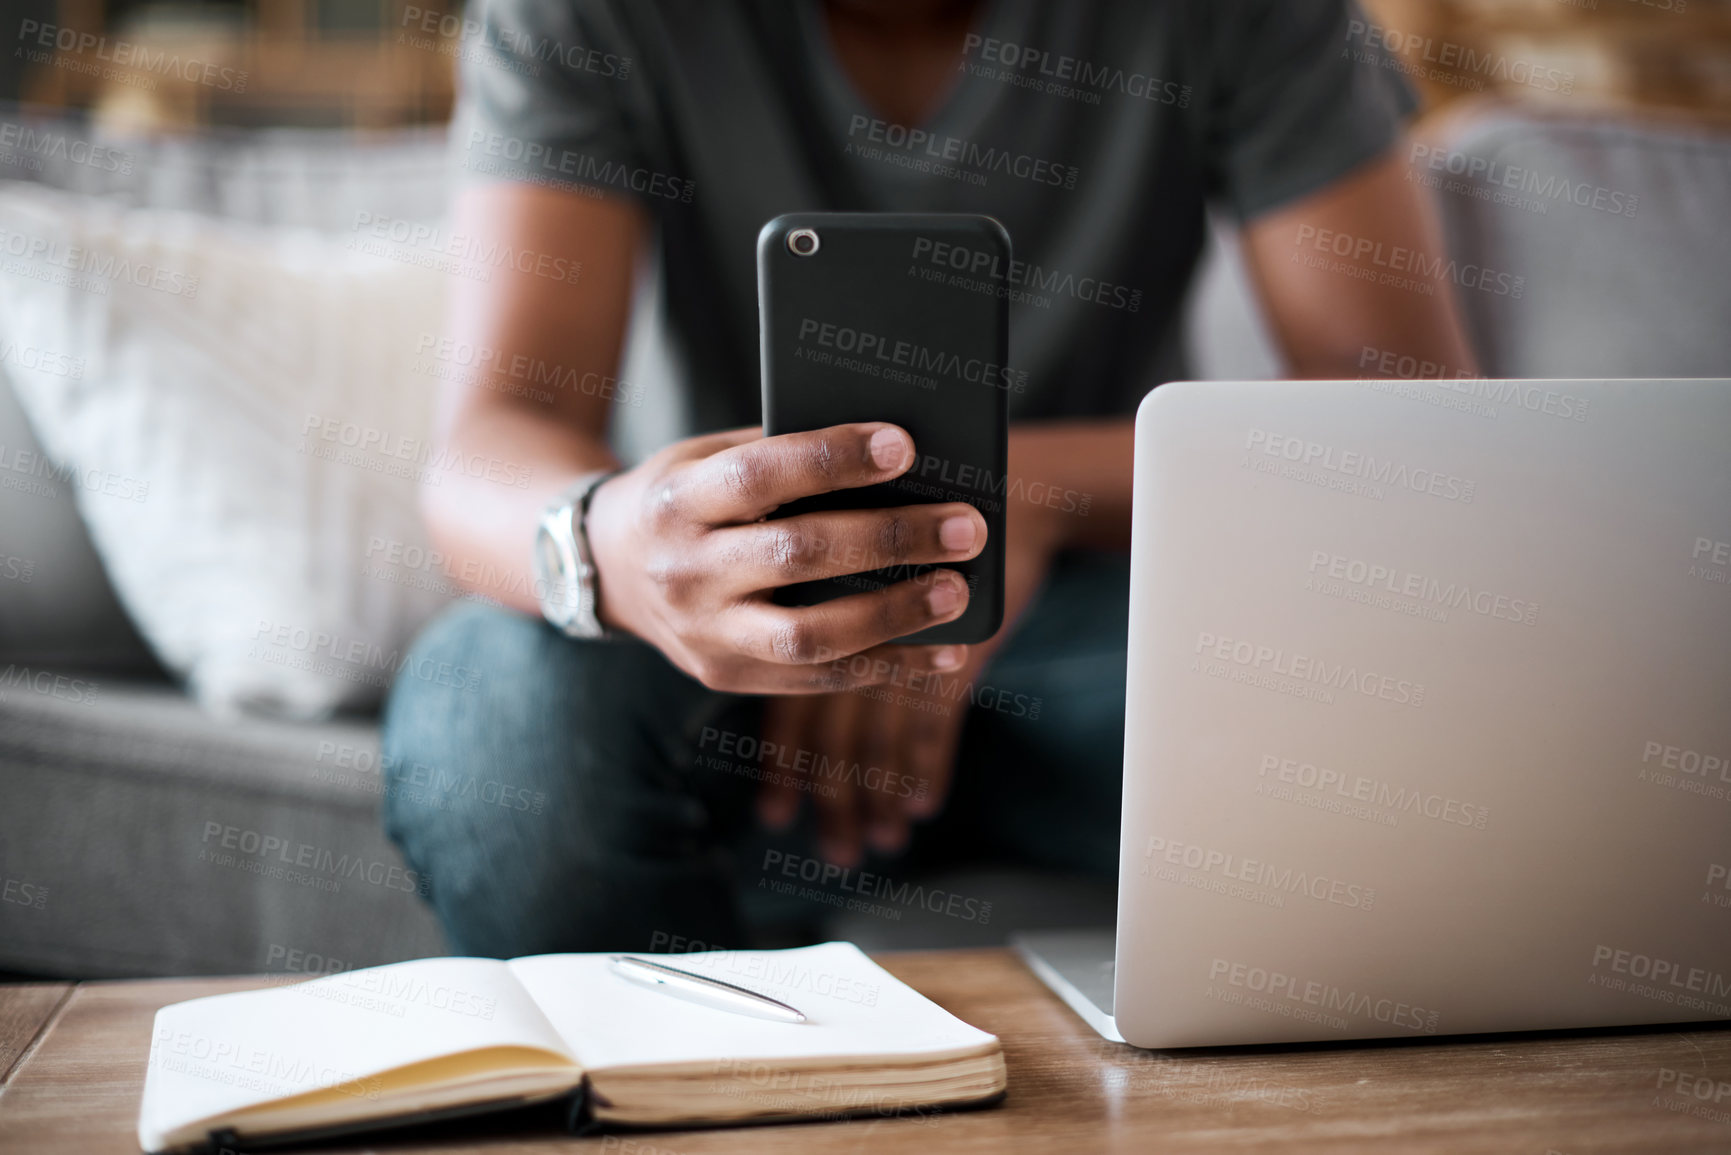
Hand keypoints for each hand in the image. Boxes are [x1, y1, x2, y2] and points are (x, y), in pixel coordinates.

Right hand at [584, 423, 986, 693]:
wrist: (607, 568)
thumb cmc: (687, 497)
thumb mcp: (709, 457)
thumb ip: (781, 455)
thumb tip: (897, 453)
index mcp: (678, 500)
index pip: (760, 475)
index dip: (832, 460)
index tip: (903, 445)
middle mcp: (685, 571)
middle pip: (797, 556)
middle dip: (890, 540)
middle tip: (964, 525)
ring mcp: (704, 633)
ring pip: (810, 635)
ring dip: (895, 616)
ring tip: (958, 591)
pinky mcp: (727, 675)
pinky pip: (819, 680)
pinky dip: (890, 669)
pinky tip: (944, 653)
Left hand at [758, 496, 1064, 863]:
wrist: (994, 469)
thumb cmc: (904, 499)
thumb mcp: (839, 534)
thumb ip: (817, 598)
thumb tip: (797, 680)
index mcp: (795, 594)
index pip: (786, 697)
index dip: (783, 763)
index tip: (775, 815)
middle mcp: (838, 619)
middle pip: (826, 729)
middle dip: (831, 793)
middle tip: (836, 851)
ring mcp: (897, 642)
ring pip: (875, 731)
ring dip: (878, 791)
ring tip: (880, 841)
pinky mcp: (957, 647)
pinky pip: (931, 722)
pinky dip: (925, 766)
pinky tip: (921, 805)